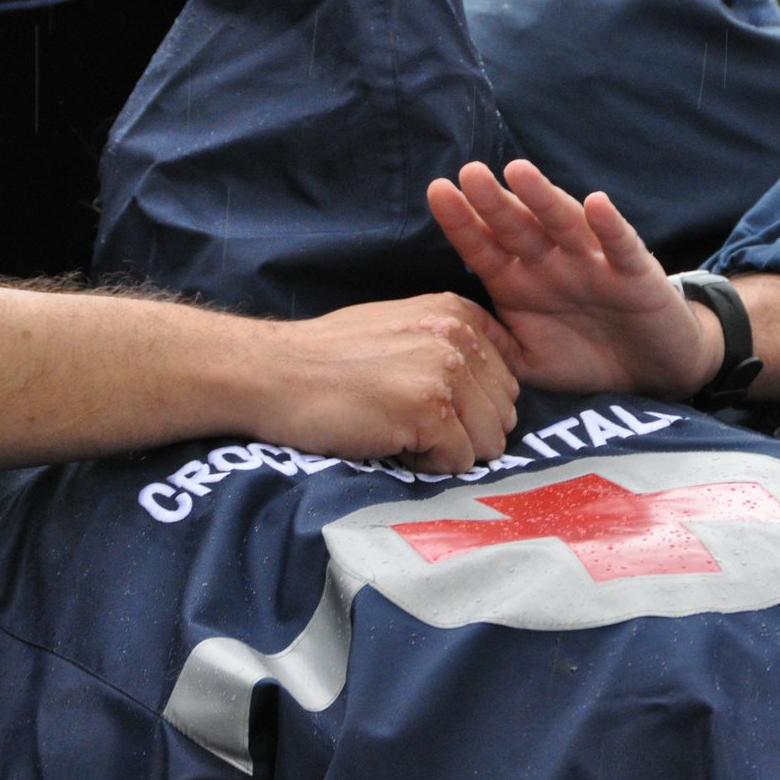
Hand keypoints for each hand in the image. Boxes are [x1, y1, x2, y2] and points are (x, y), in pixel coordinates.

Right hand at [247, 293, 519, 473]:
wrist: (272, 372)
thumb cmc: (329, 359)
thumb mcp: (402, 328)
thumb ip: (451, 348)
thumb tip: (496, 396)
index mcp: (457, 313)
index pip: (507, 378)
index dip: (473, 405)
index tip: (432, 404)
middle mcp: (458, 336)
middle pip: (503, 412)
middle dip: (466, 430)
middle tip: (412, 421)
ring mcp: (445, 372)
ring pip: (488, 441)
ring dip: (448, 449)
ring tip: (401, 430)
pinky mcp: (429, 410)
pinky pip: (458, 462)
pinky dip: (426, 466)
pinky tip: (390, 442)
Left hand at [428, 160, 721, 397]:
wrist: (651, 371)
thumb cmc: (585, 358)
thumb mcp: (530, 362)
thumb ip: (495, 346)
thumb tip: (449, 329)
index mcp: (520, 283)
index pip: (485, 247)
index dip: (462, 221)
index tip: (437, 191)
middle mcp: (552, 264)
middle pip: (518, 227)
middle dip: (494, 201)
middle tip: (470, 172)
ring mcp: (593, 263)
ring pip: (564, 225)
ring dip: (543, 198)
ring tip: (518, 171)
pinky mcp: (634, 273)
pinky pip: (620, 246)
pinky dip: (609, 226)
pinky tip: (596, 204)